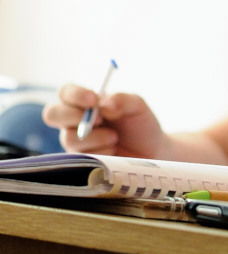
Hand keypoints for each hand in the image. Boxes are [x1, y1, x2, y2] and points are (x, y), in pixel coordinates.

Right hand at [42, 84, 168, 158]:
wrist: (150, 151)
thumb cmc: (139, 124)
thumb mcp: (137, 106)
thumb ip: (122, 100)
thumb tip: (104, 104)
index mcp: (85, 101)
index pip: (66, 92)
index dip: (75, 94)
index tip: (94, 100)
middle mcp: (74, 120)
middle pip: (52, 114)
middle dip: (73, 116)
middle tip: (99, 120)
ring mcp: (74, 141)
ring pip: (68, 138)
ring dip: (95, 137)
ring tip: (114, 137)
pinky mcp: (79, 161)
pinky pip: (80, 157)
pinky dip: (100, 153)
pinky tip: (113, 151)